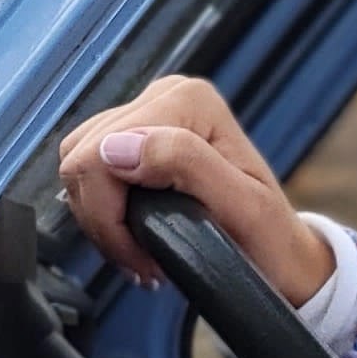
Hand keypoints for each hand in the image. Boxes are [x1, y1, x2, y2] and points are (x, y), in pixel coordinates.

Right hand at [55, 76, 335, 303]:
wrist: (279, 254)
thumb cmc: (269, 237)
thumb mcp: (242, 207)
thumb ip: (185, 165)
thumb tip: (117, 147)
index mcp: (190, 101)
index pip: (100, 152)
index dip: (109, 215)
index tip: (145, 257)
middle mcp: (165, 97)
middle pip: (82, 158)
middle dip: (104, 221)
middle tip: (141, 260)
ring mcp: (145, 115)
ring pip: (77, 167)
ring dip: (101, 221)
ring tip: (139, 251)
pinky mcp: (131, 139)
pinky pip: (86, 175)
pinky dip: (102, 215)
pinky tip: (133, 236)